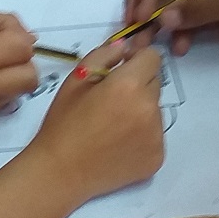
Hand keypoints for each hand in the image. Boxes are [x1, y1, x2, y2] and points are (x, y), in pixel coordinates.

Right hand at [0, 12, 38, 122]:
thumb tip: (29, 36)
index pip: (23, 47)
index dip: (18, 37)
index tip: (1, 34)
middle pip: (30, 74)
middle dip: (22, 60)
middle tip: (1, 52)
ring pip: (22, 91)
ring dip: (15, 76)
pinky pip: (6, 102)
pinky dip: (1, 90)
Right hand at [17, 36, 164, 206]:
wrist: (61, 171)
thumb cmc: (64, 123)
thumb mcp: (76, 80)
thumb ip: (104, 55)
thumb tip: (125, 46)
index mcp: (129, 86)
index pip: (152, 57)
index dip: (136, 60)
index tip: (121, 71)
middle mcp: (150, 109)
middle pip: (155, 83)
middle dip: (138, 86)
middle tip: (110, 102)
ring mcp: (157, 136)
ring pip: (155, 110)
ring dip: (141, 111)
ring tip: (112, 126)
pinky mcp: (157, 157)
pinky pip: (156, 135)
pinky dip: (142, 136)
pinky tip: (118, 144)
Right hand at [121, 0, 218, 55]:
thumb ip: (199, 8)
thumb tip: (164, 20)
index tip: (139, 18)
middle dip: (142, 9)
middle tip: (131, 34)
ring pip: (165, 4)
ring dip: (156, 25)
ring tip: (145, 46)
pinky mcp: (203, 6)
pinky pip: (181, 18)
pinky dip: (177, 32)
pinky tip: (179, 48)